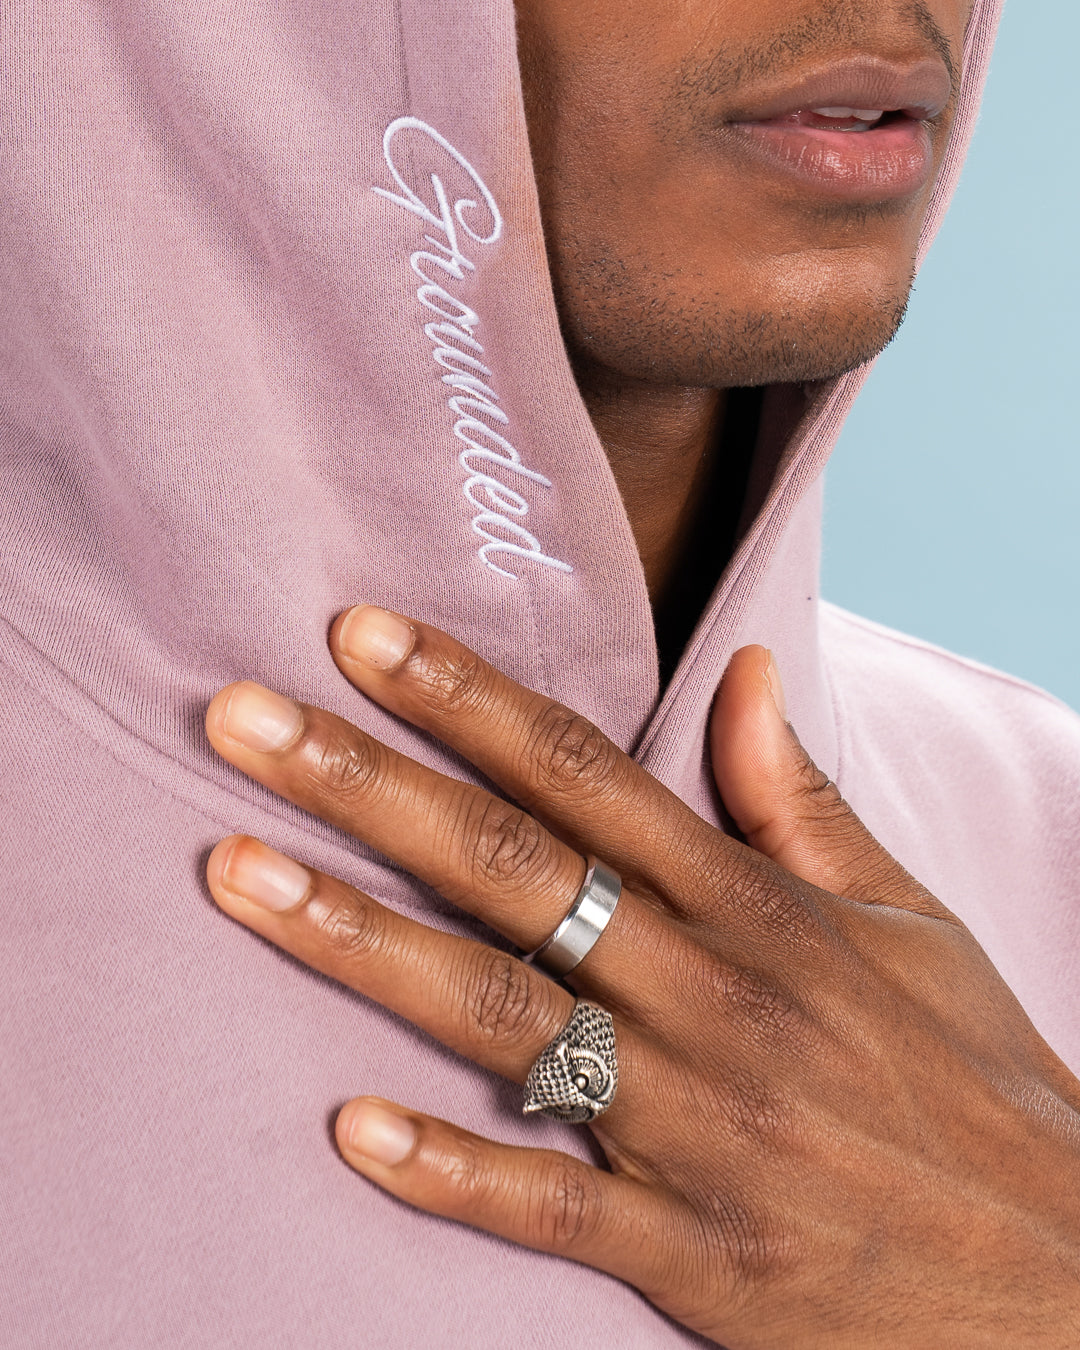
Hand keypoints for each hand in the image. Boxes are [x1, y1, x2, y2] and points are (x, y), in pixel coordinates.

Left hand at [204, 606, 1079, 1348]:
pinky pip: (557, 1205)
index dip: (467, 695)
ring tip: (235, 871)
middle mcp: (717, 996)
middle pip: (512, 866)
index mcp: (760, 907)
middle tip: (238, 717)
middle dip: (365, 783)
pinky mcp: (700, 1254)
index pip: (588, 770)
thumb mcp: (908, 917)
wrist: (1060, 1276)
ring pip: (505, 1015)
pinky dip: (456, 1170)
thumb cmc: (970, 1075)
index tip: (359, 633)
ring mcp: (704, 1127)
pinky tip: (349, 1129)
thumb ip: (800, 796)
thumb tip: (748, 665)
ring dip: (359, 942)